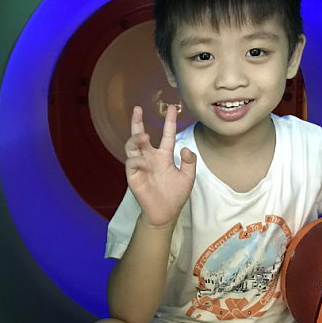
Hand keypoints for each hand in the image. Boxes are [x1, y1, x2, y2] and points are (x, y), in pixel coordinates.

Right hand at [124, 104, 196, 227]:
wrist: (166, 213)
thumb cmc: (175, 195)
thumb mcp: (188, 177)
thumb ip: (189, 162)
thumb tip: (185, 148)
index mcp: (164, 156)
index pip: (166, 135)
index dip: (169, 122)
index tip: (172, 108)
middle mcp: (150, 157)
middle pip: (140, 136)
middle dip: (137, 122)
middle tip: (137, 109)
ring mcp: (141, 166)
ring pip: (132, 146)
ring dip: (136, 139)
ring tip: (143, 136)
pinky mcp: (133, 176)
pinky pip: (131, 163)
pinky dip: (136, 159)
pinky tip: (143, 161)